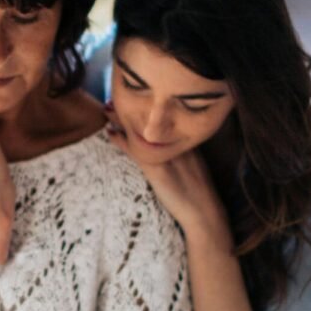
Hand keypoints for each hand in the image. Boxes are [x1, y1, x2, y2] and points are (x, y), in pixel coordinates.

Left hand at [104, 103, 225, 234]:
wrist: (204, 213)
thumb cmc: (198, 192)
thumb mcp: (192, 166)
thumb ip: (179, 152)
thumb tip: (162, 146)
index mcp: (186, 139)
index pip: (163, 118)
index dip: (147, 107)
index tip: (132, 96)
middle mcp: (176, 142)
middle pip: (151, 120)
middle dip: (133, 106)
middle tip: (114, 96)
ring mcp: (166, 154)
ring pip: (142, 131)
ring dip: (122, 119)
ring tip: (107, 108)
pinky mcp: (156, 168)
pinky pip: (136, 149)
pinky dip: (121, 140)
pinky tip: (110, 133)